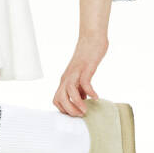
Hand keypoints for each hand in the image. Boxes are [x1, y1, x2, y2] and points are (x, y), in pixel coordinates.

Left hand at [54, 2, 111, 117]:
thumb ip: (80, 87)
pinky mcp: (85, 67)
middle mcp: (67, 77)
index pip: (56, 99)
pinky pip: (85, 83)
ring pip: (69, 92)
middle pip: (59, 98)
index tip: (75, 114)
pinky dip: (90, 92)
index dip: (64, 109)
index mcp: (65, 79)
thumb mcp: (81, 74)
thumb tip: (82, 99)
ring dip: (77, 104)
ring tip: (86, 110)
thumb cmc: (87, 56)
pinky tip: (96, 96)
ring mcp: (76, 72)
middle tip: (81, 115)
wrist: (92, 37)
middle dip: (69, 110)